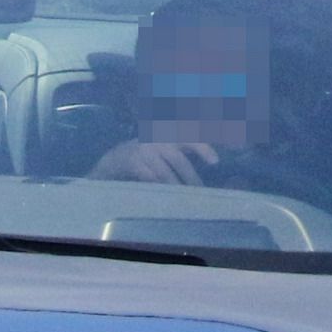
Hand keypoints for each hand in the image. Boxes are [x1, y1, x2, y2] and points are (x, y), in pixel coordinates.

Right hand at [90, 140, 217, 185]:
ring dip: (175, 186)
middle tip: (200, 192)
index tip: (215, 162)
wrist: (116, 158)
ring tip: (184, 199)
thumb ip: (188, 149)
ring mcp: (143, 149)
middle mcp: (157, 138)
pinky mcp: (132, 161)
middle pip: (178, 159)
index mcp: (169, 133)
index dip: (203, 148)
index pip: (189, 138)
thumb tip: (215, 159)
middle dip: (191, 177)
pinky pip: (150, 178)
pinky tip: (165, 196)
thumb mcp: (168, 146)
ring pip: (164, 172)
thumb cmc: (150, 154)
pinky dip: (158, 187)